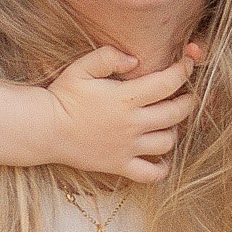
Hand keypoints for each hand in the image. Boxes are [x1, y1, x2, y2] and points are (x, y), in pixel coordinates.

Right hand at [45, 44, 202, 181]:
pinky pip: (151, 174)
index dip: (183, 71)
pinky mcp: (119, 165)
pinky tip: (161, 159)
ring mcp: (128, 148)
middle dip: (188, 100)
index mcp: (126, 98)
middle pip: (176, 113)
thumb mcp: (81, 68)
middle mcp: (132, 124)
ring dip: (174, 130)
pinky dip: (162, 169)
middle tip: (186, 94)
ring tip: (168, 122)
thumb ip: (108, 56)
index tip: (187, 65)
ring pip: (168, 142)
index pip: (168, 82)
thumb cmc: (62, 96)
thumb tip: (135, 60)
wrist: (44, 129)